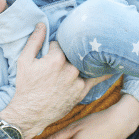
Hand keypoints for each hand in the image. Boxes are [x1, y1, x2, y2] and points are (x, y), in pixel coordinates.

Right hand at [0, 24, 108, 138]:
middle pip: (73, 53)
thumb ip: (34, 41)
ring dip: (82, 61)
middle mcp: (70, 69)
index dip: (53, 49)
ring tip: (89, 56)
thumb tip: (42, 24)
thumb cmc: (26, 86)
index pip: (60, 44)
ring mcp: (77, 81)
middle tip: (59, 62)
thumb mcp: (24, 61)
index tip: (47, 57)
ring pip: (82, 64)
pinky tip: (114, 67)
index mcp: (56, 59)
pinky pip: (96, 79)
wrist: (30, 113)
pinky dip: (103, 73)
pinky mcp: (82, 91)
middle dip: (68, 54)